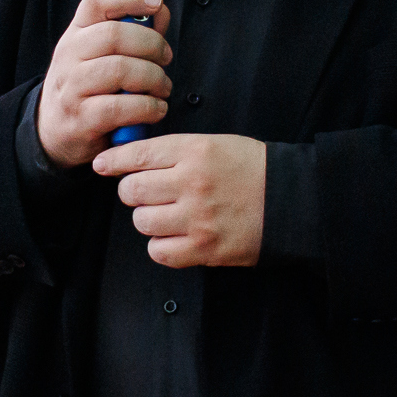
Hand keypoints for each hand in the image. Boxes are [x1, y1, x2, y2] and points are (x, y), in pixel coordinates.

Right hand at [37, 0, 172, 167]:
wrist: (54, 132)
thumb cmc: (88, 88)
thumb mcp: (103, 55)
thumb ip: (135, 33)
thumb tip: (160, 12)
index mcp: (76, 33)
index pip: (97, 0)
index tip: (155, 3)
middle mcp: (69, 55)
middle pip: (114, 35)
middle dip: (152, 45)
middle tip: (165, 58)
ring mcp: (72, 88)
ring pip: (119, 70)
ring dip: (153, 78)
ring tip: (162, 87)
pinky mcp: (81, 119)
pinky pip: (121, 108)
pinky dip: (148, 107)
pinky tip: (155, 108)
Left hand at [93, 134, 265, 267]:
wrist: (292, 200)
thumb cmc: (253, 169)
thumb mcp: (215, 144)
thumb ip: (175, 150)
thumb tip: (133, 157)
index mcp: (195, 151)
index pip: (137, 154)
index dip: (114, 160)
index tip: (103, 164)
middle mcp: (192, 184)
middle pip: (132, 190)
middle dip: (132, 190)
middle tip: (145, 191)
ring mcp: (197, 219)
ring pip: (142, 222)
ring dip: (148, 218)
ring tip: (167, 214)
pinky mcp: (204, 249)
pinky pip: (159, 252)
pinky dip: (161, 245)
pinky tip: (175, 235)